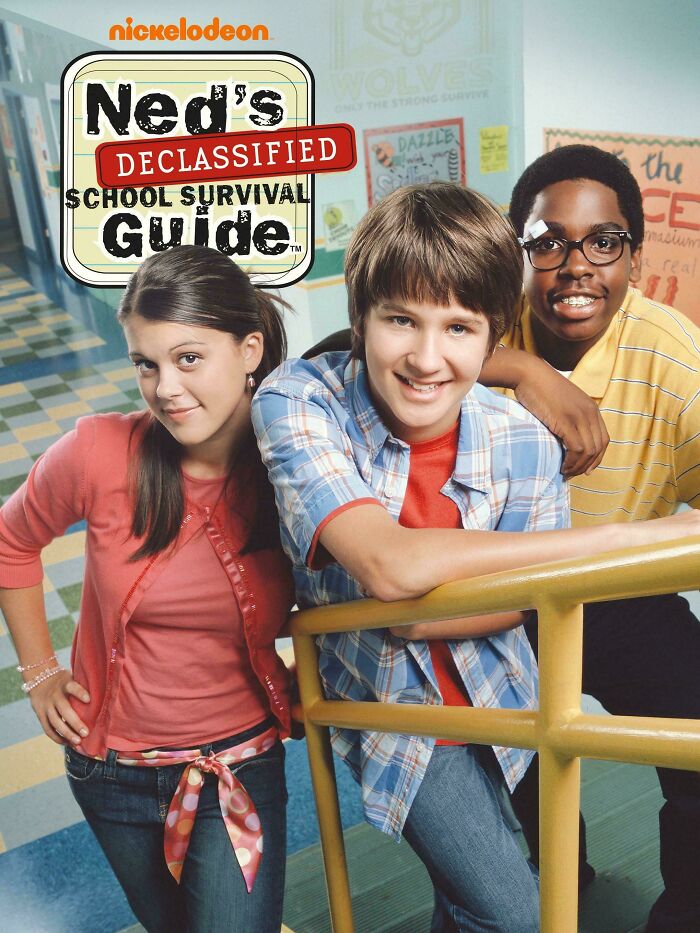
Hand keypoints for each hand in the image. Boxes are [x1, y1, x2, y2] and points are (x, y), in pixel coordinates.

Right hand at [28, 669, 90, 745]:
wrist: (39, 680)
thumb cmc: (63, 681)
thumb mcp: (71, 677)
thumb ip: (82, 685)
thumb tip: (103, 695)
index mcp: (65, 683)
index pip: (72, 687)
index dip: (80, 693)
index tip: (89, 700)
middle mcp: (55, 695)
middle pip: (64, 710)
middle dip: (75, 723)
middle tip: (86, 733)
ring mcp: (46, 706)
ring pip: (55, 722)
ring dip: (67, 733)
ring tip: (77, 742)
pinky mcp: (40, 714)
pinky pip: (47, 728)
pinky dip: (56, 737)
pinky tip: (67, 743)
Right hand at [514, 363, 608, 477]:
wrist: (528, 373)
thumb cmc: (539, 387)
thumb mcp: (563, 402)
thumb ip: (570, 416)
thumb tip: (566, 436)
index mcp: (592, 408)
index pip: (604, 439)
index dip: (597, 458)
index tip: (585, 469)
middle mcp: (590, 413)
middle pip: (598, 448)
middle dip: (587, 466)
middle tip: (573, 474)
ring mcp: (579, 417)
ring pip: (589, 451)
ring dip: (578, 466)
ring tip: (565, 472)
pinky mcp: (566, 421)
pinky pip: (577, 449)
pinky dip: (572, 461)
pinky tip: (562, 466)